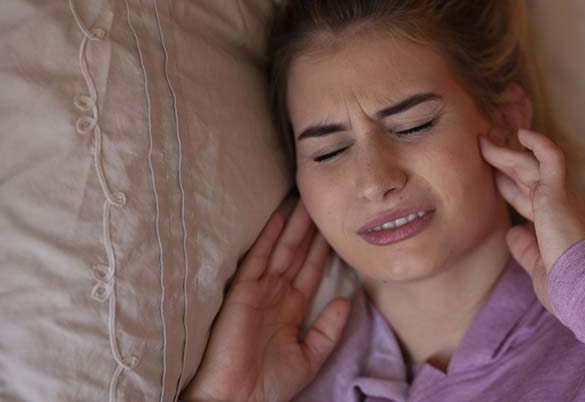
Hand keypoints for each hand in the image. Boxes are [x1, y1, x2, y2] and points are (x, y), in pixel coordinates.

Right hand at [183, 202, 349, 401]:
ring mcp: (259, 292)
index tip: (334, 229)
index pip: (310, 272)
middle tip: (322, 203)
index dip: (322, 251)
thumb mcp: (309, 357)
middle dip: (309, 231)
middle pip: (296, 255)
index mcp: (291, 310)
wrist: (238, 399)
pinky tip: (279, 218)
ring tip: (307, 202)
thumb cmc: (270, 385)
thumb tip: (346, 300)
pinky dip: (267, 239)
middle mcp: (275, 296)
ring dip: (294, 227)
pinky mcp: (242, 293)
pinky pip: (256, 260)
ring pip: (281, 251)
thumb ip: (328, 329)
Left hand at [479, 129, 584, 311]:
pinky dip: (538, 143)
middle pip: (524, 177)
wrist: (580, 286)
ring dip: (505, 153)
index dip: (508, 187)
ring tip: (484, 141)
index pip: (526, 198)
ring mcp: (559, 197)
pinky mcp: (558, 192)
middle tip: (482, 150)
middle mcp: (558, 206)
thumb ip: (524, 247)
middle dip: (503, 164)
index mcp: (553, 223)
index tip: (491, 178)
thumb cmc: (563, 283)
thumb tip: (512, 232)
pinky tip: (522, 133)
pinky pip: (550, 157)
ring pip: (529, 165)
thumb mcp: (537, 263)